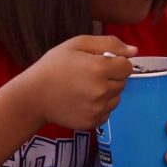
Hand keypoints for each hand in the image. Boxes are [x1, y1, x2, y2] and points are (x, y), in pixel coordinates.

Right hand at [21, 35, 135, 129]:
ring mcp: (98, 109)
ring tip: (85, 88)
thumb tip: (134, 50)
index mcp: (100, 68)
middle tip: (89, 75)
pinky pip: (107, 112)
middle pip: (122, 82)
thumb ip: (108, 44)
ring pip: (116, 98)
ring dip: (107, 92)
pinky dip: (100, 107)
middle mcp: (102, 90)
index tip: (101, 63)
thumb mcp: (77, 44)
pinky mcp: (93, 122)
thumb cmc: (53, 66)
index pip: (127, 67)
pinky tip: (83, 101)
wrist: (33, 96)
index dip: (116, 63)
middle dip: (111, 77)